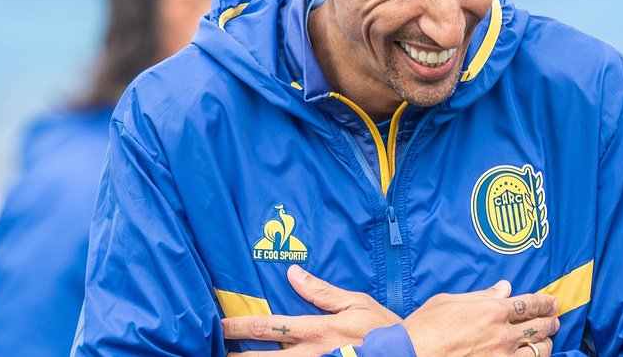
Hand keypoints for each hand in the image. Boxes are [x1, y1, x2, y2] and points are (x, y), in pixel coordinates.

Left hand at [223, 264, 400, 355]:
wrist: (408, 355)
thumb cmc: (383, 329)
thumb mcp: (355, 303)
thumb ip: (321, 291)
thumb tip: (293, 273)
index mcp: (316, 330)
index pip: (268, 327)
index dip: (239, 327)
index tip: (220, 325)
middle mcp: (311, 354)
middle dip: (235, 355)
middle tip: (215, 351)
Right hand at [402, 280, 559, 356]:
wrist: (412, 355)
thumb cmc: (426, 327)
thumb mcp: (450, 301)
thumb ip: (482, 295)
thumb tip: (504, 288)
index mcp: (492, 310)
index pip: (529, 304)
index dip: (545, 302)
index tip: (552, 302)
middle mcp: (502, 334)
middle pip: (539, 327)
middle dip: (551, 322)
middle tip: (555, 319)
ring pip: (539, 351)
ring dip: (546, 344)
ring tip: (547, 340)